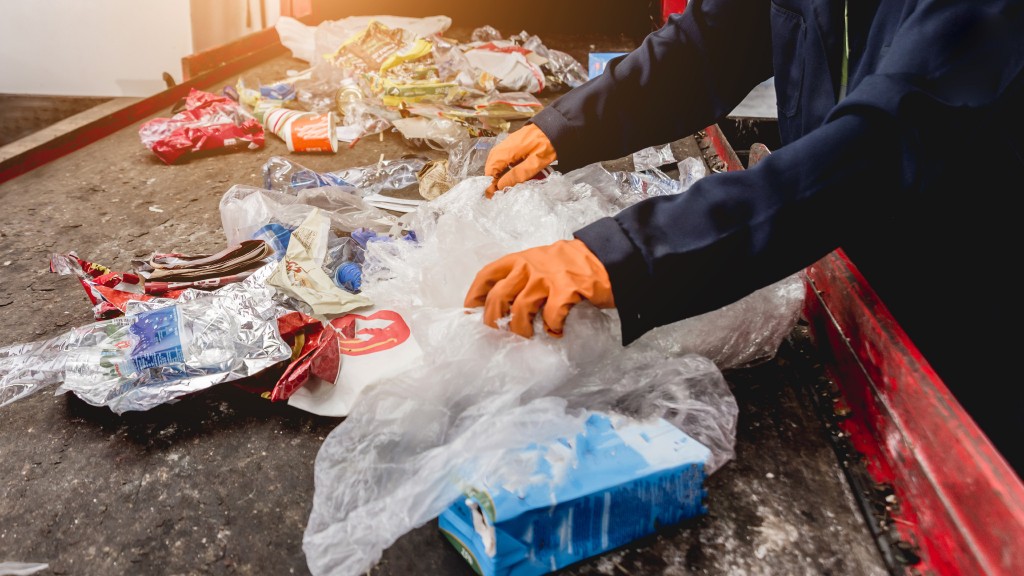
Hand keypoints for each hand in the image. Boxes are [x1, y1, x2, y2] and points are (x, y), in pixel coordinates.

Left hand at [464, 239, 614, 337]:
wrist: (609, 258)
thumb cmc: (574, 264)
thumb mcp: (542, 261)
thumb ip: (523, 275)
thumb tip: (502, 302)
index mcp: (521, 259)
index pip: (487, 275)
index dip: (475, 295)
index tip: (472, 310)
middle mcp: (530, 266)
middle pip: (498, 297)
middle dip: (494, 320)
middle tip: (501, 333)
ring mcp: (548, 277)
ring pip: (520, 311)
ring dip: (522, 329)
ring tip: (531, 336)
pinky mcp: (567, 290)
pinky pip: (550, 316)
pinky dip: (552, 328)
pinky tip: (557, 331)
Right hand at [485, 124, 556, 197]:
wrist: (556, 125)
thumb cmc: (548, 144)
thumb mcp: (536, 162)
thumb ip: (518, 174)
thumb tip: (501, 186)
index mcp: (506, 151)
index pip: (490, 170)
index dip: (489, 183)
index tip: (493, 195)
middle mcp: (502, 146)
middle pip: (490, 166)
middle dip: (492, 180)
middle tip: (498, 193)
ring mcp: (506, 144)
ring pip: (495, 162)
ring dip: (497, 174)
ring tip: (503, 186)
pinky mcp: (512, 144)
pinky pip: (501, 158)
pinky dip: (502, 168)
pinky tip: (509, 174)